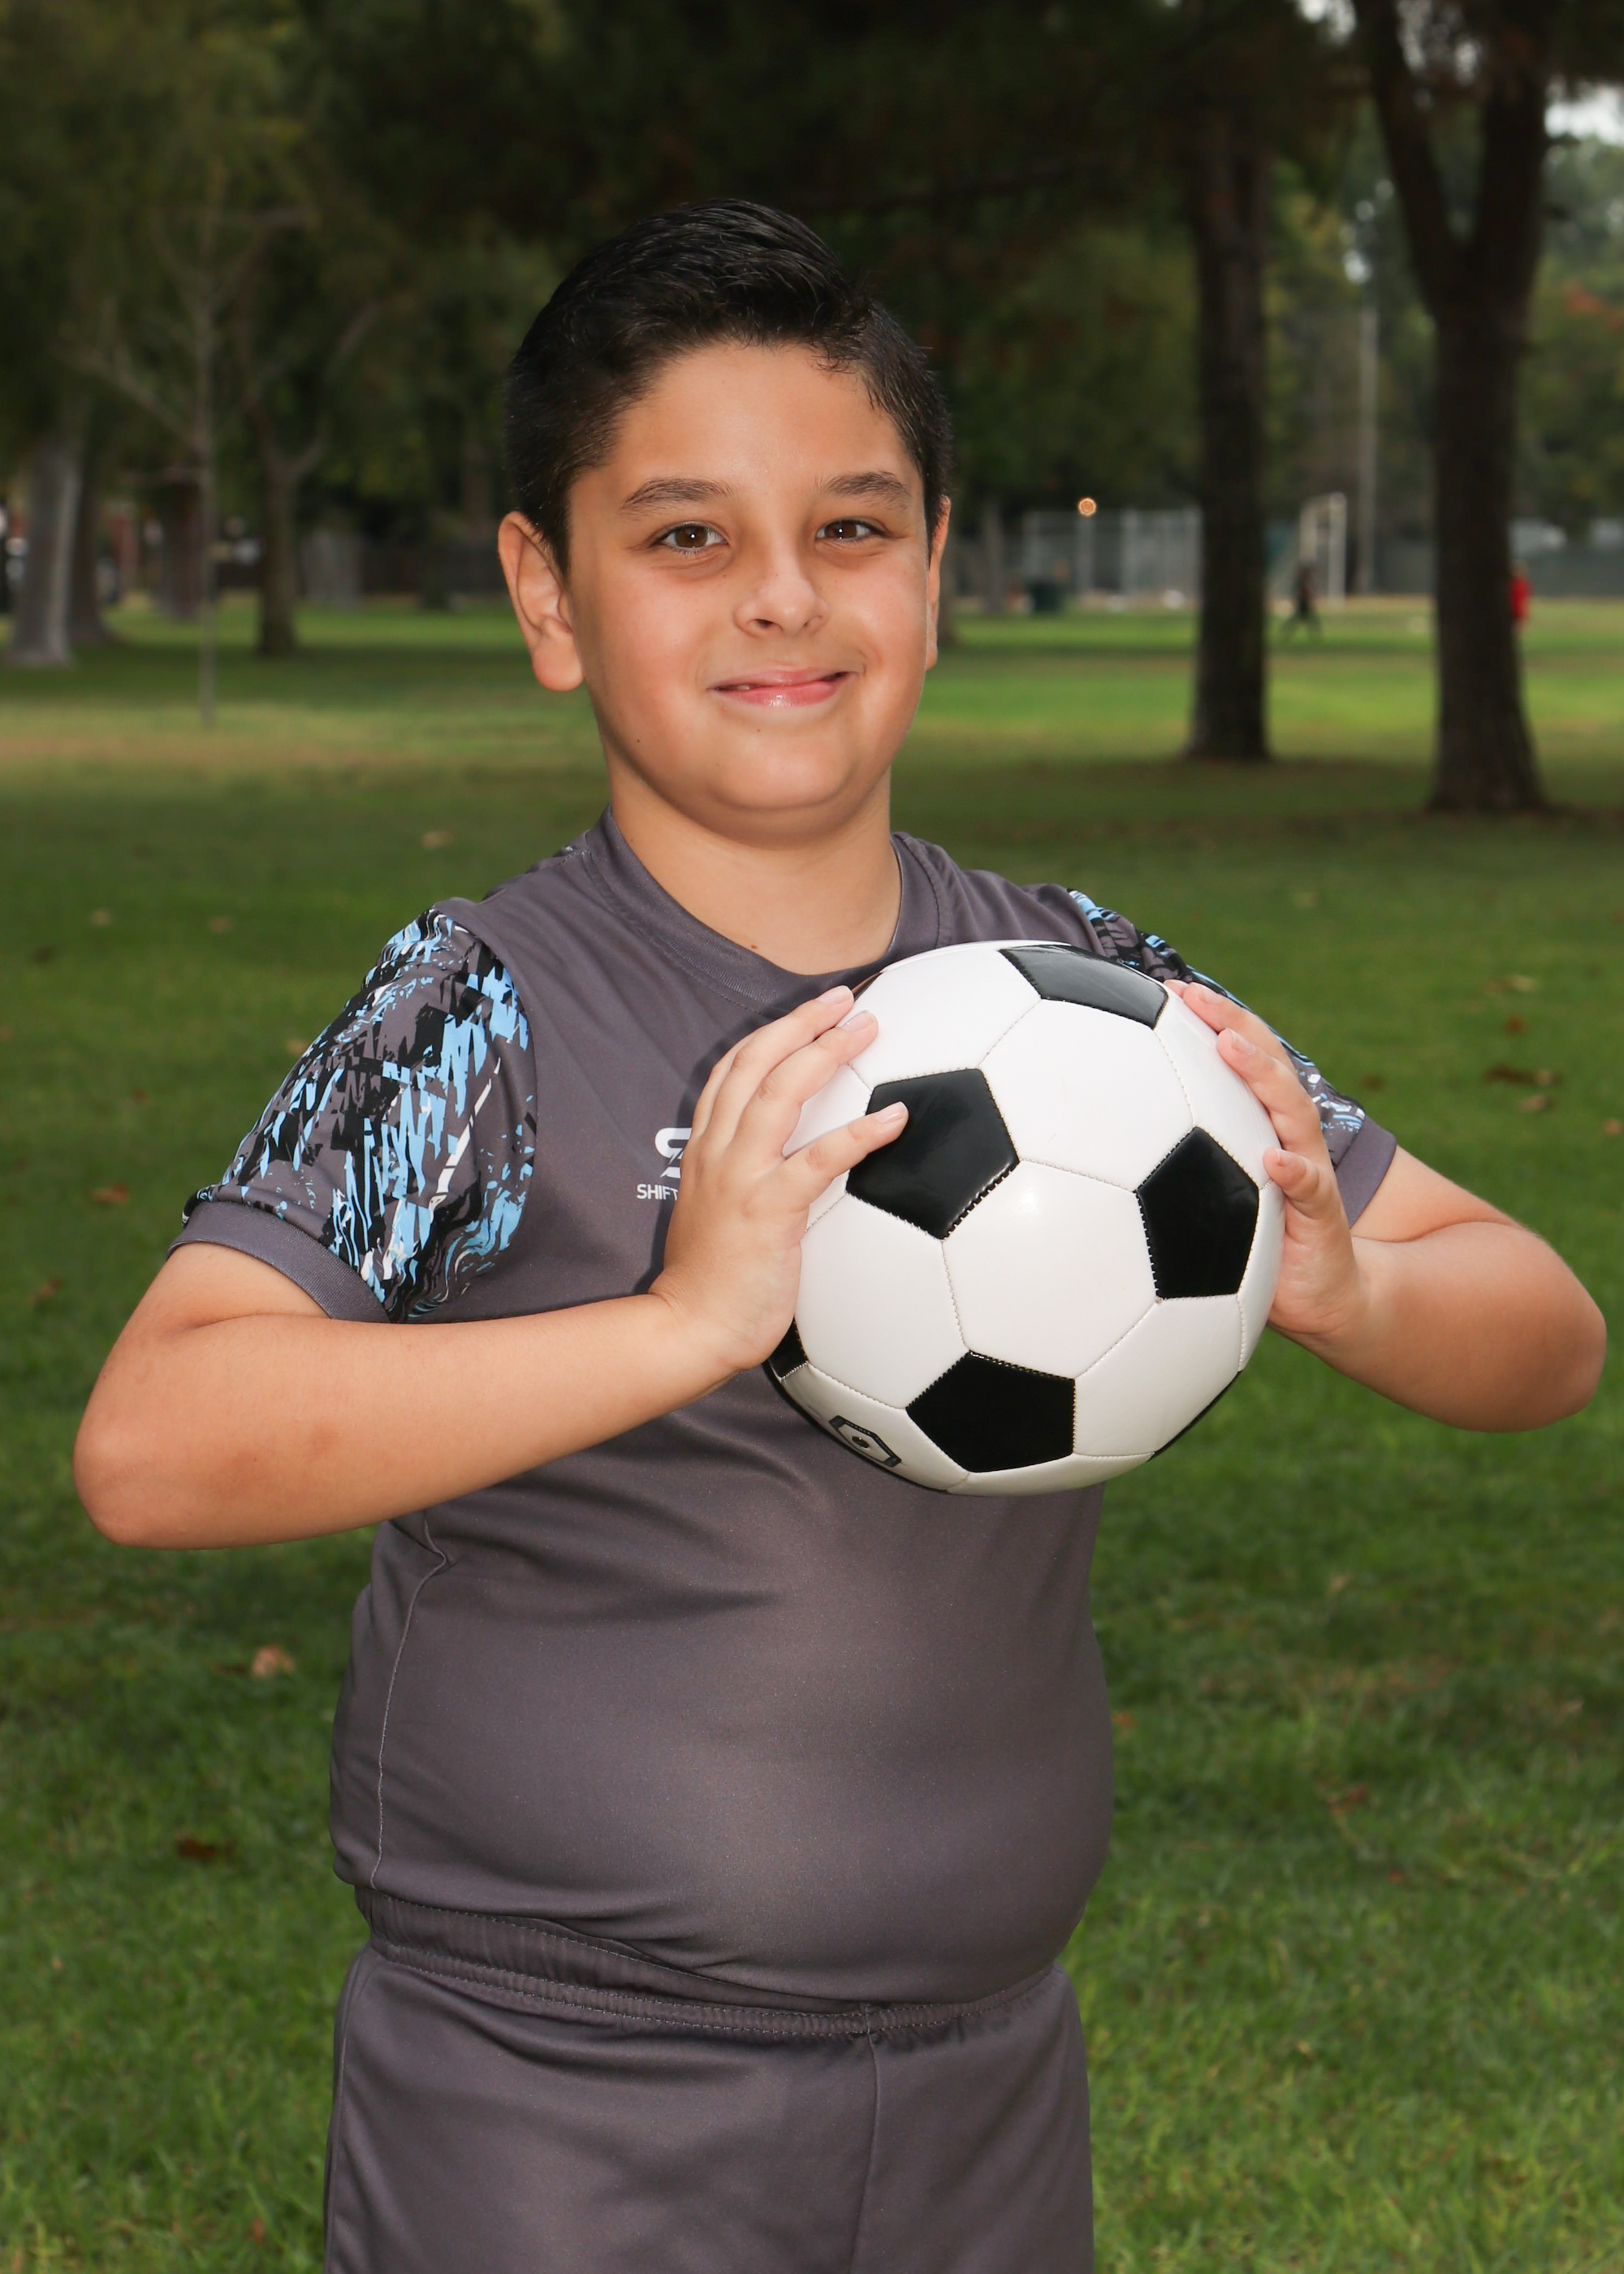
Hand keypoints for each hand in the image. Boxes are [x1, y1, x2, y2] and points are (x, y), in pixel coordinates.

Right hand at [651, 985, 906, 1380]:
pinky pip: (820, 1158)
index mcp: (706, 1150)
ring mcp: (740, 1176)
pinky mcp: (768, 1208)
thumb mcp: (719, 1213)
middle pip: (755, 1062)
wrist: (690, 1329)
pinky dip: (860, 1132)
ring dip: (827, 1052)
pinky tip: (896, 1118)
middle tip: (846, 998)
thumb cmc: (713, 1282)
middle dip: (801, 1022)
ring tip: (866, 1027)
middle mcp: (718, 1151)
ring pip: (780, 1092)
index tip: (812, 1009)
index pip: (732, 1070)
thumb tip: (796, 1165)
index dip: (773, 1032)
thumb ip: (748, 1179)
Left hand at [1170, 982, 1367, 1351]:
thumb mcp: (1207, 1202)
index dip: (1210, 1021)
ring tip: (1230, 1048)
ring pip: (1292, 1111)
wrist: (1320, 1294)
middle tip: (1192, 995)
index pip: (1239, 1061)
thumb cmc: (1257, 1246)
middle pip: (1266, 1066)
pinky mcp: (1323, 1212)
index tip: (1167, 989)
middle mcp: (1288, 1136)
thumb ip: (1172, 1173)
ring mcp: (1310, 1169)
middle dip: (1232, 1023)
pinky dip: (1294, 1171)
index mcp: (1260, 1127)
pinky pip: (1310, 1188)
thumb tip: (1095, 1156)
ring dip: (1262, 1077)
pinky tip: (1273, 1161)